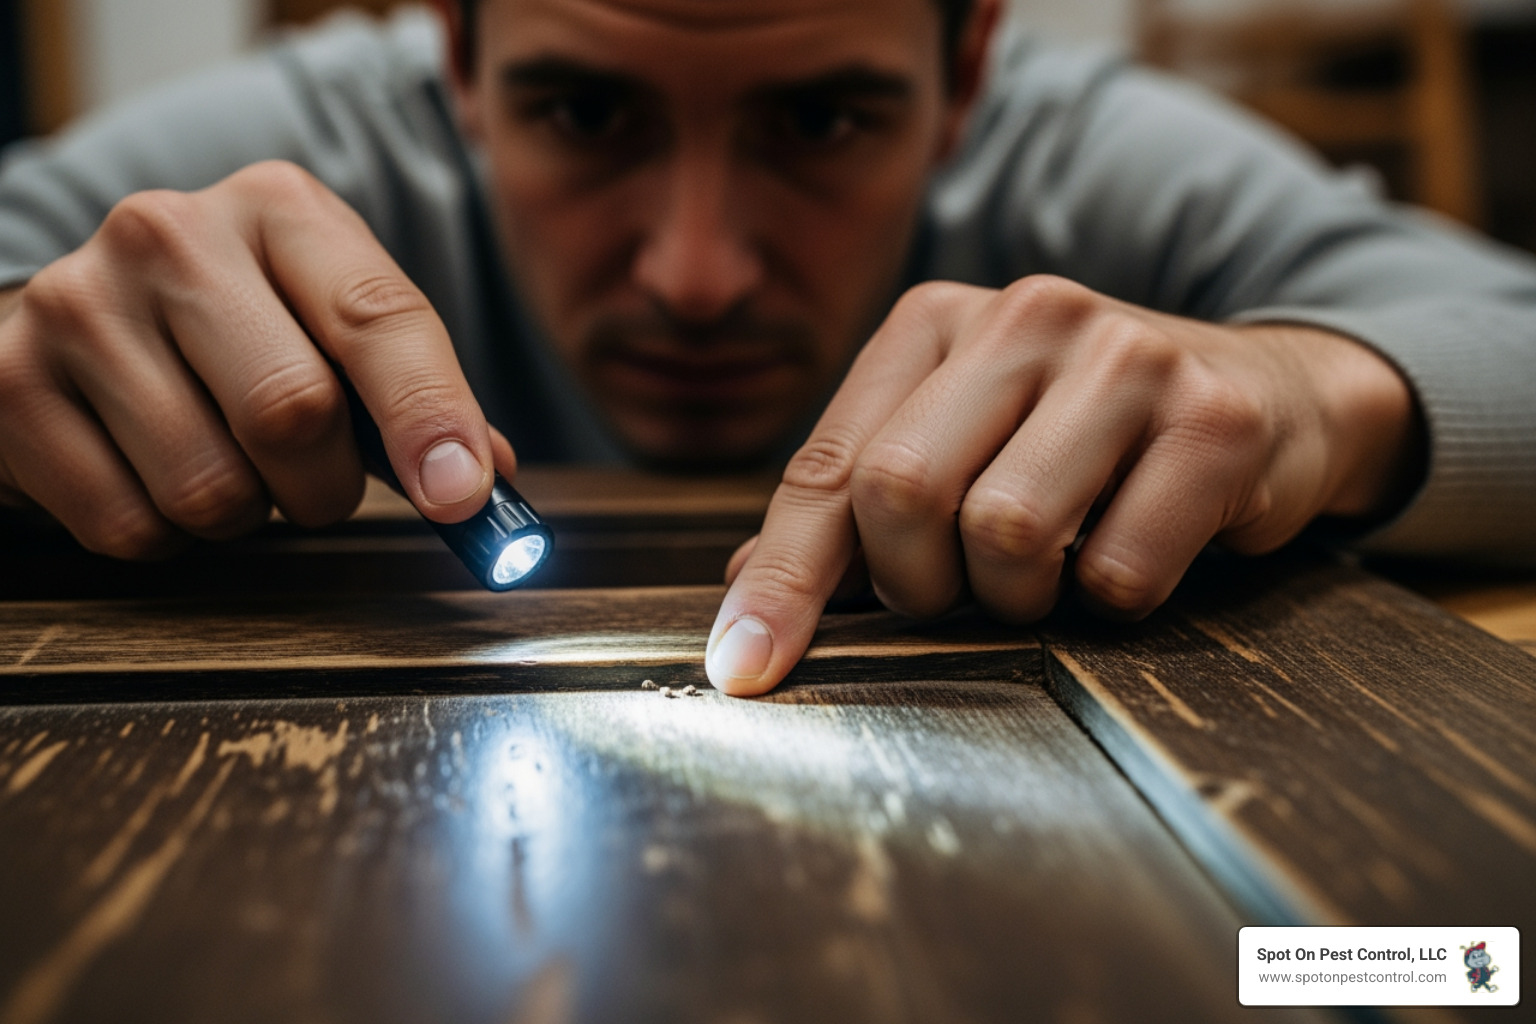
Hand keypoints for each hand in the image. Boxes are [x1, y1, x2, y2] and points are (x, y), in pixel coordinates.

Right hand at [0, 161, 512, 555]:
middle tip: (313, 483)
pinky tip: (151, 473)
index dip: (431, 418)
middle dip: (325, 487)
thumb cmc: (240, 327)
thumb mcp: (332, 322)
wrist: (86, 314)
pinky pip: (130, 525)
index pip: (379, 319)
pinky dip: (164, 534)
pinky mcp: (7, 383)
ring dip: (243, 514)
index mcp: (280, 209)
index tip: (463, 498)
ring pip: (212, 487)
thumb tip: (486, 479)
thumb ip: (415, 394)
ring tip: (221, 460)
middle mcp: (170, 233)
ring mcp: (78, 303)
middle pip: (293, 412)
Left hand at [706, 276, 1422, 694]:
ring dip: (1019, 595)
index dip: (783, 582)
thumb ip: (852, 513)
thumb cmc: (1079, 441)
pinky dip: (1111, 598)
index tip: (742, 668)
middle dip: (920, 582)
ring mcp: (1128, 356)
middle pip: (902, 494)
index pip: (829, 469)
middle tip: (964, 589)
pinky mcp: (1216, 419)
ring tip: (1053, 565)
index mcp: (934, 321)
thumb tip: (743, 599)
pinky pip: (1118, 571)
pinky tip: (1133, 550)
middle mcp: (1025, 316)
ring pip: (1007, 533)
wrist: (1265, 398)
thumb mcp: (956, 447)